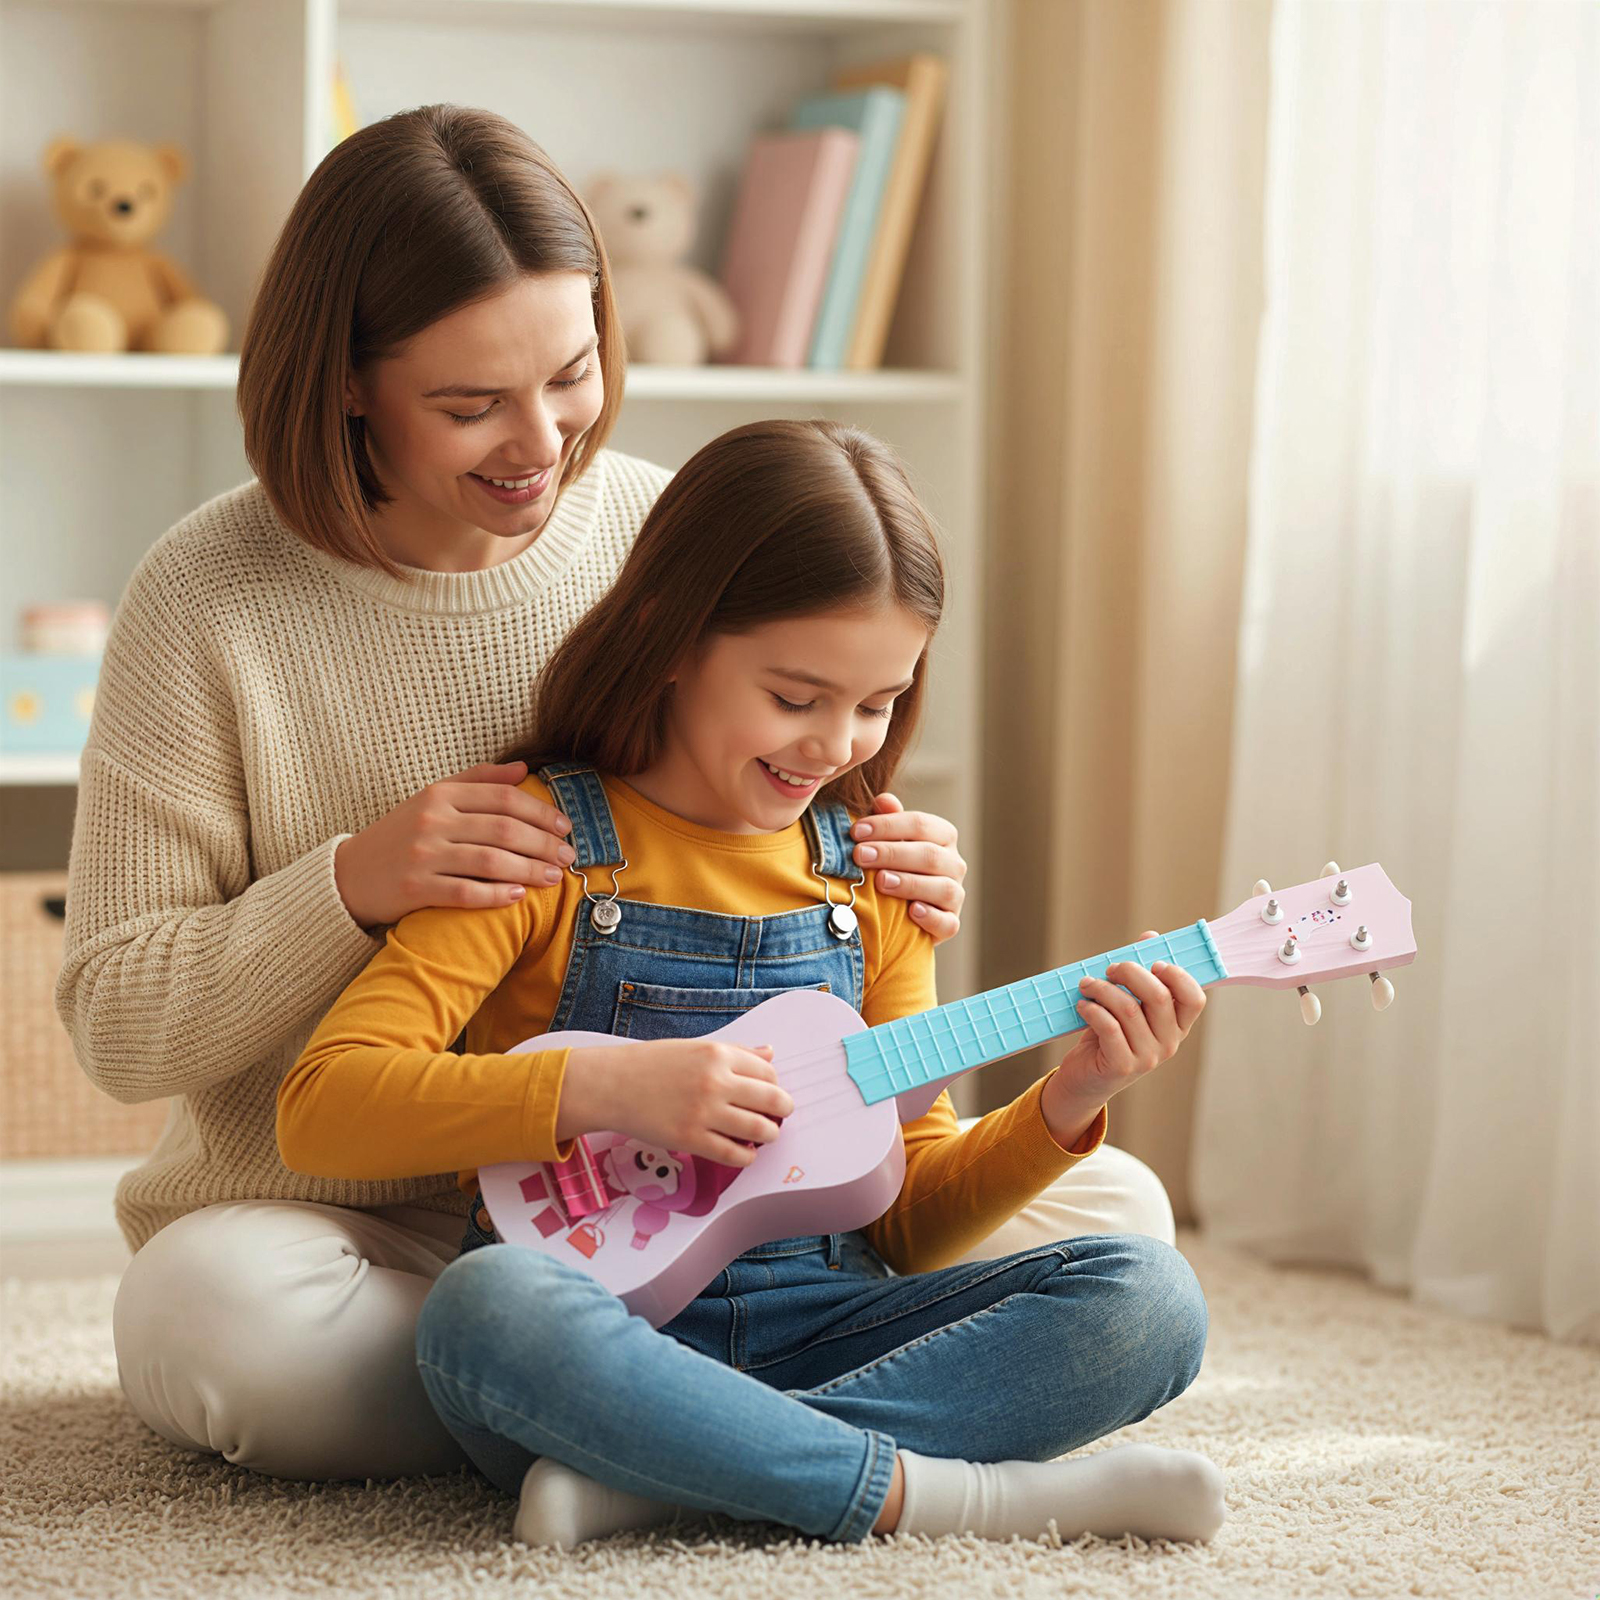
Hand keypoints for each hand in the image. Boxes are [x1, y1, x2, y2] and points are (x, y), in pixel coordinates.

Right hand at [334, 761, 573, 928]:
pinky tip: (518, 896)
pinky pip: (466, 893)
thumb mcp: (434, 799)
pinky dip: (496, 895)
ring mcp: (422, 855)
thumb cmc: (401, 835)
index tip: (565, 827)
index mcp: (440, 794)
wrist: (350, 874)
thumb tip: (523, 768)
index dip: (541, 812)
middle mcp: (431, 821)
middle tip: (569, 857)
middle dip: (543, 845)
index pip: (503, 798)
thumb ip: (478, 781)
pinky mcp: (414, 889)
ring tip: (553, 878)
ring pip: (490, 861)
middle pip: (503, 830)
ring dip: (529, 870)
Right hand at [563, 1039, 795, 1168]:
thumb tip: (770, 1053)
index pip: (768, 1072)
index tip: (770, 1092)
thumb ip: (736, 1052)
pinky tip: (744, 1152)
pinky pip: (734, 1154)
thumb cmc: (651, 1064)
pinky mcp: (691, 1139)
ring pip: (759, 1129)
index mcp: (718, 1054)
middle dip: (783, 1110)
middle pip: (772, 1100)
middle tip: (780, 1115)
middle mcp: (716, 1081)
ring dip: (769, 1134)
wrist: (611, 1085)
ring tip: (764, 1134)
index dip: (774, 1084)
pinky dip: (747, 1156)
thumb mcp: (695, 1047)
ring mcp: (704, 1112)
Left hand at [852, 794, 966, 943]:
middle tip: (860, 855)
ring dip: (910, 884)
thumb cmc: (893, 864)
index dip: (888, 825)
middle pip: (930, 855)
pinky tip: (912, 912)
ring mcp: (955, 895)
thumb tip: (884, 800)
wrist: (901, 911)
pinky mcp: (951, 923)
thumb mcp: (888, 839)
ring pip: (942, 888)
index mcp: (942, 836)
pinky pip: (948, 922)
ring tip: (881, 881)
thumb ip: (887, 820)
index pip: (920, 824)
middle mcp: (954, 864)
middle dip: (892, 853)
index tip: (856, 831)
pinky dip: (931, 917)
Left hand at [1040, 929, 1207, 1147]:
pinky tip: (1083, 1005)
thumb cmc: (1107, 1035)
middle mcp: (1169, 1043)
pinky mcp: (1122, 1066)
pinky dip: (1093, 1010)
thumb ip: (1140, 974)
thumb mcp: (1127, 1003)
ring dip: (1103, 989)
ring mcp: (1148, 1057)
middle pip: (1158, 996)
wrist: (1084, 1078)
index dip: (1178, 976)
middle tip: (1110, 968)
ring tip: (1086, 984)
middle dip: (1131, 973)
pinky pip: (1110, 1028)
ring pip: (1128, 1010)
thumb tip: (1150, 936)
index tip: (1153, 962)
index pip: (1194, 998)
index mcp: (1177, 1025)